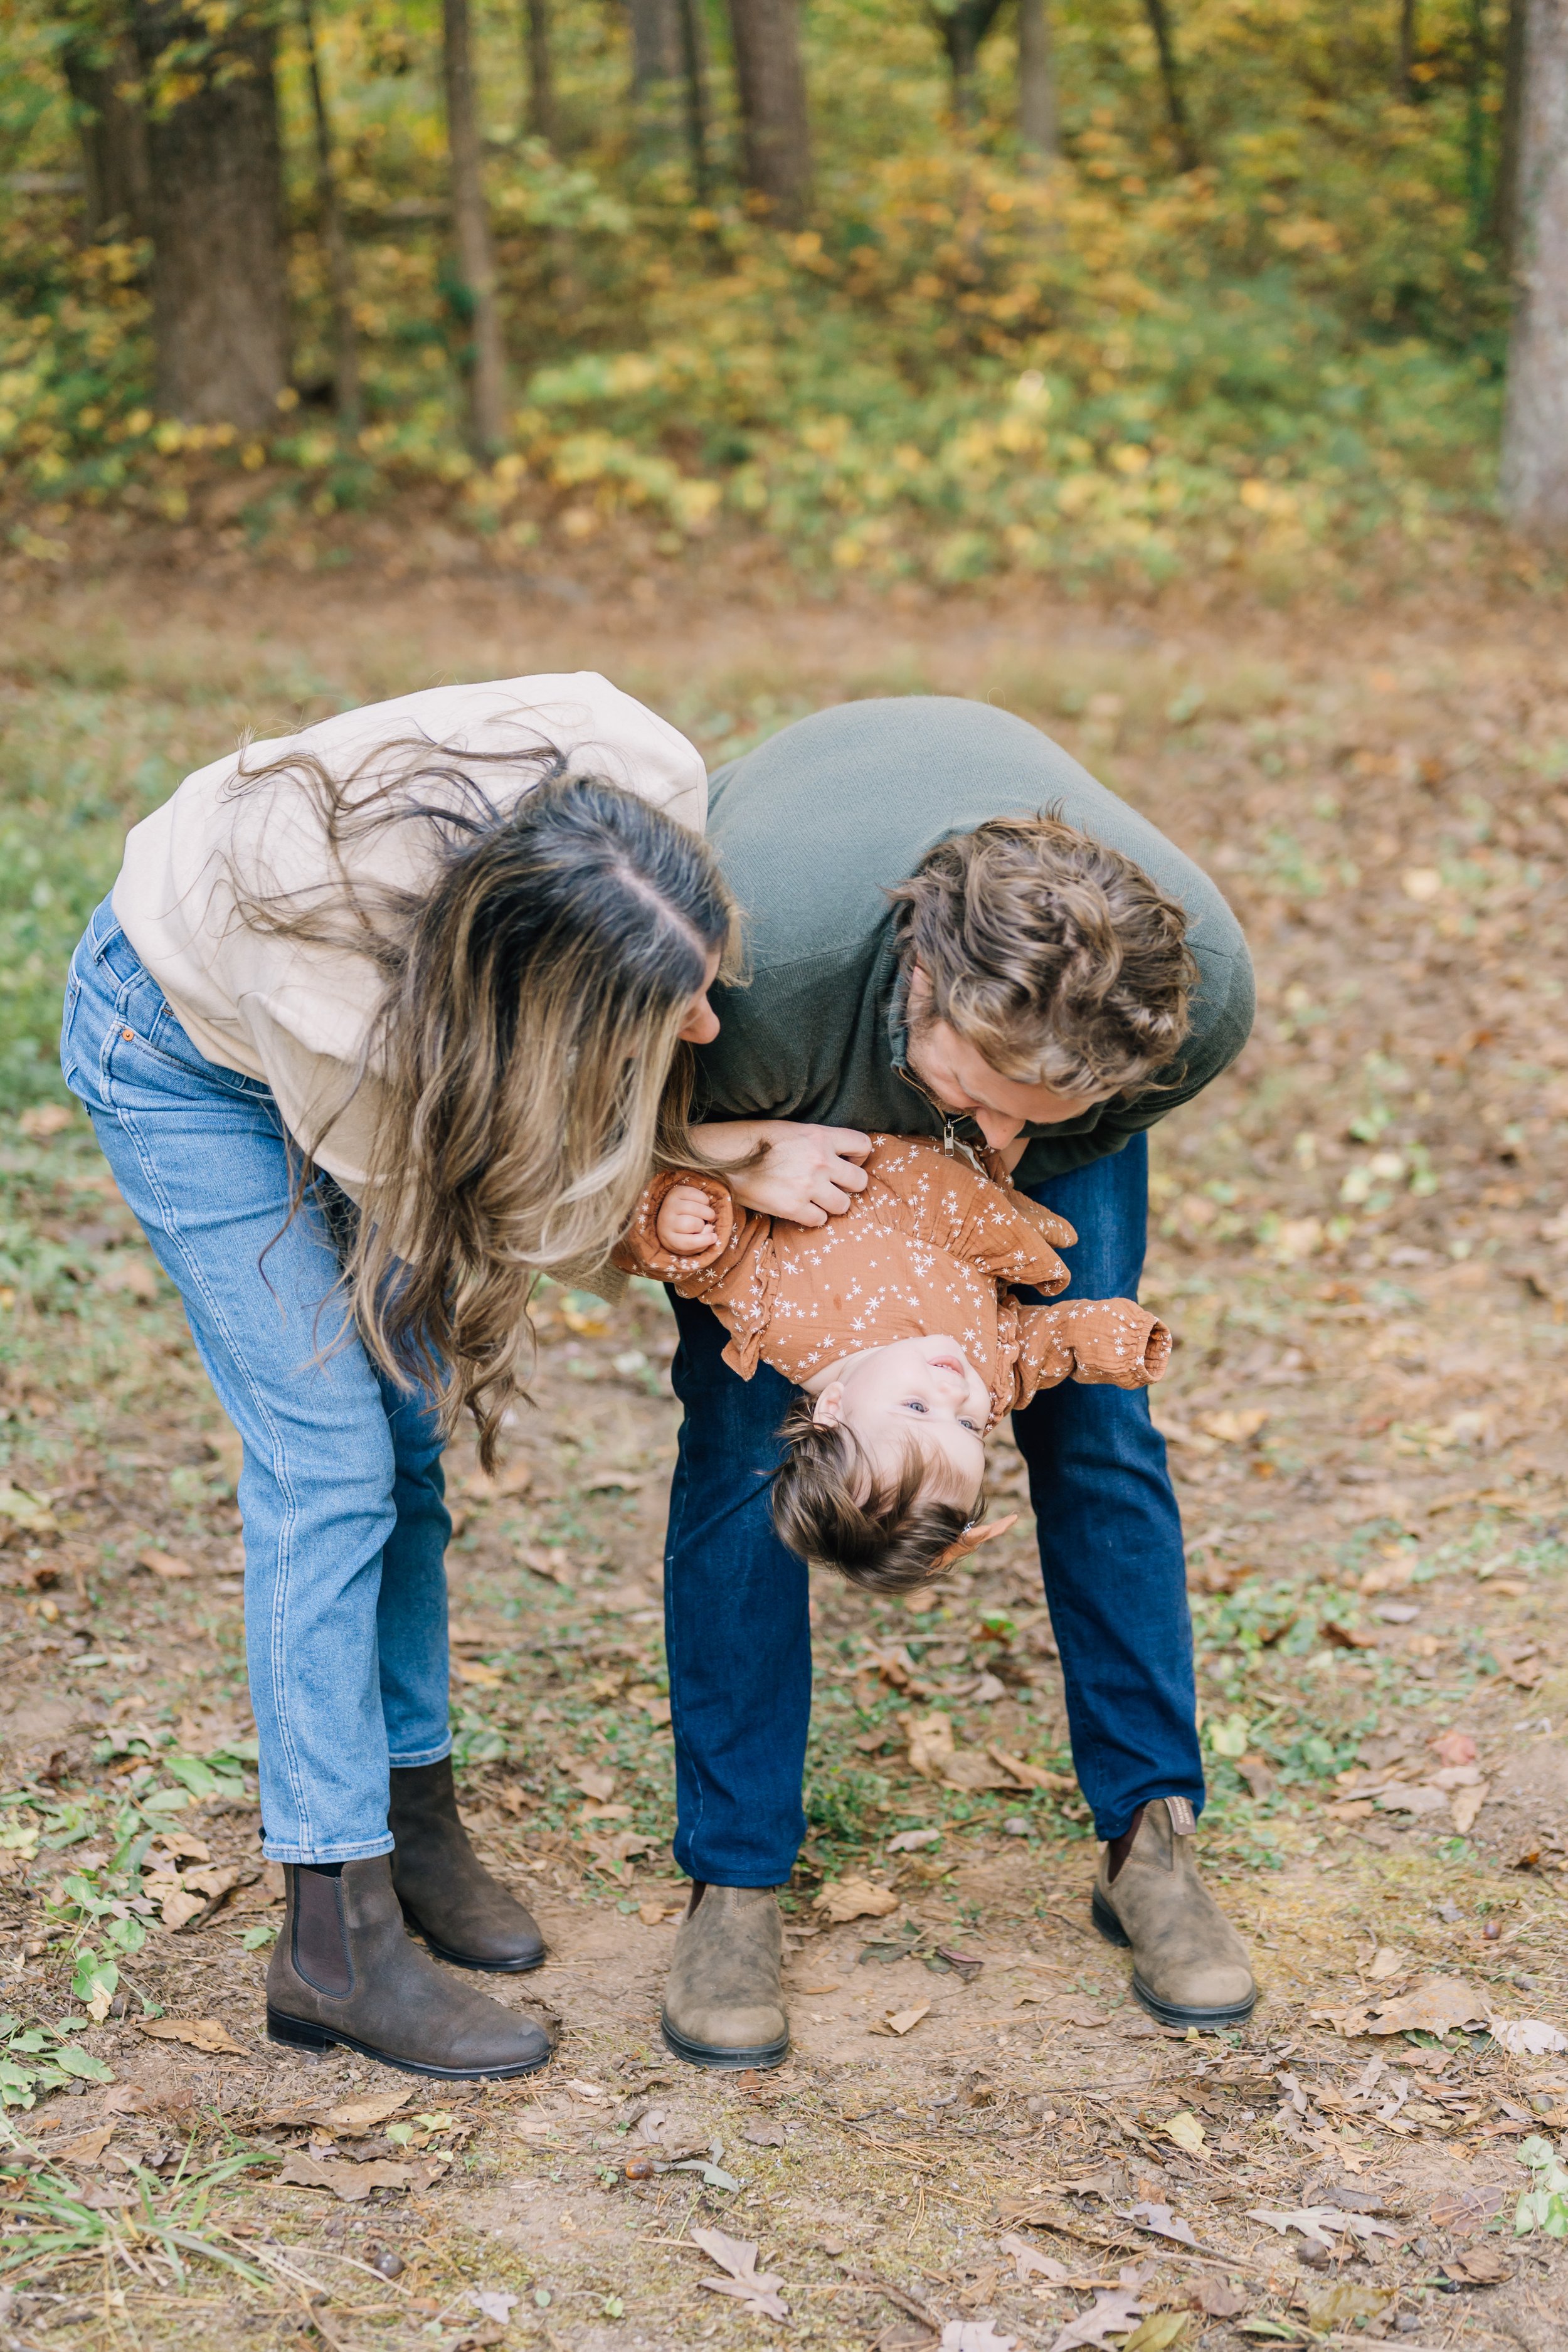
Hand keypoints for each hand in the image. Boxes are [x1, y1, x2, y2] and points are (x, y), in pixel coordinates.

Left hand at [656, 1181, 719, 1254]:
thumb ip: (703, 1242)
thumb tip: (710, 1228)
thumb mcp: (691, 1243)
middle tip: (706, 1224)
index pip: (687, 1242)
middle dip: (703, 1225)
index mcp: (669, 1238)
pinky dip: (704, 1200)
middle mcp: (666, 1221)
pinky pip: (694, 1194)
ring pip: (693, 1208)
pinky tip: (703, 1205)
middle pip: (691, 1223)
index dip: (704, 1240)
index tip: (714, 1237)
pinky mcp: (675, 1192)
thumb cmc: (684, 1233)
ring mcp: (669, 1205)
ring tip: (707, 1215)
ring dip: (706, 1212)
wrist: (669, 1216)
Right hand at [688, 1121, 871, 1226]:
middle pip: (860, 1181)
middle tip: (834, 1186)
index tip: (847, 1163)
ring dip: (831, 1205)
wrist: (724, 1158)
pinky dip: (811, 1217)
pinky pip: (819, 1220)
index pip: (863, 1146)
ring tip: (815, 1199)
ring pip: (843, 1205)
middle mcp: (820, 1160)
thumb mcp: (792, 1129)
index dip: (858, 1157)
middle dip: (850, 1186)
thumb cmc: (756, 1140)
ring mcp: (808, 1186)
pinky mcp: (793, 1207)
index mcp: (820, 1136)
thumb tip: (839, 1156)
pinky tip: (798, 1208)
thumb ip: (818, 1141)